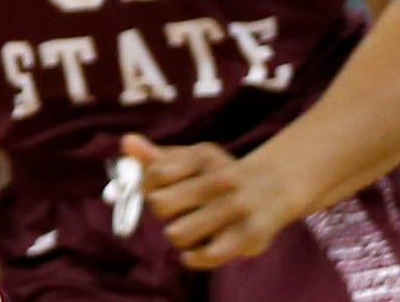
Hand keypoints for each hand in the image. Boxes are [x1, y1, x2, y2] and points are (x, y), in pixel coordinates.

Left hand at [128, 137, 307, 268]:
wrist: (273, 188)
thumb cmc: (219, 174)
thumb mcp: (191, 159)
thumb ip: (157, 157)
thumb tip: (126, 142)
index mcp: (202, 157)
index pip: (153, 175)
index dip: (146, 187)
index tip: (157, 190)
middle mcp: (221, 180)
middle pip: (160, 205)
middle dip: (161, 212)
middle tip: (176, 211)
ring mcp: (236, 209)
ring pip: (177, 233)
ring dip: (176, 235)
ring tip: (187, 230)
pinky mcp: (248, 237)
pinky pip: (207, 255)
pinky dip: (193, 257)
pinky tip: (193, 252)